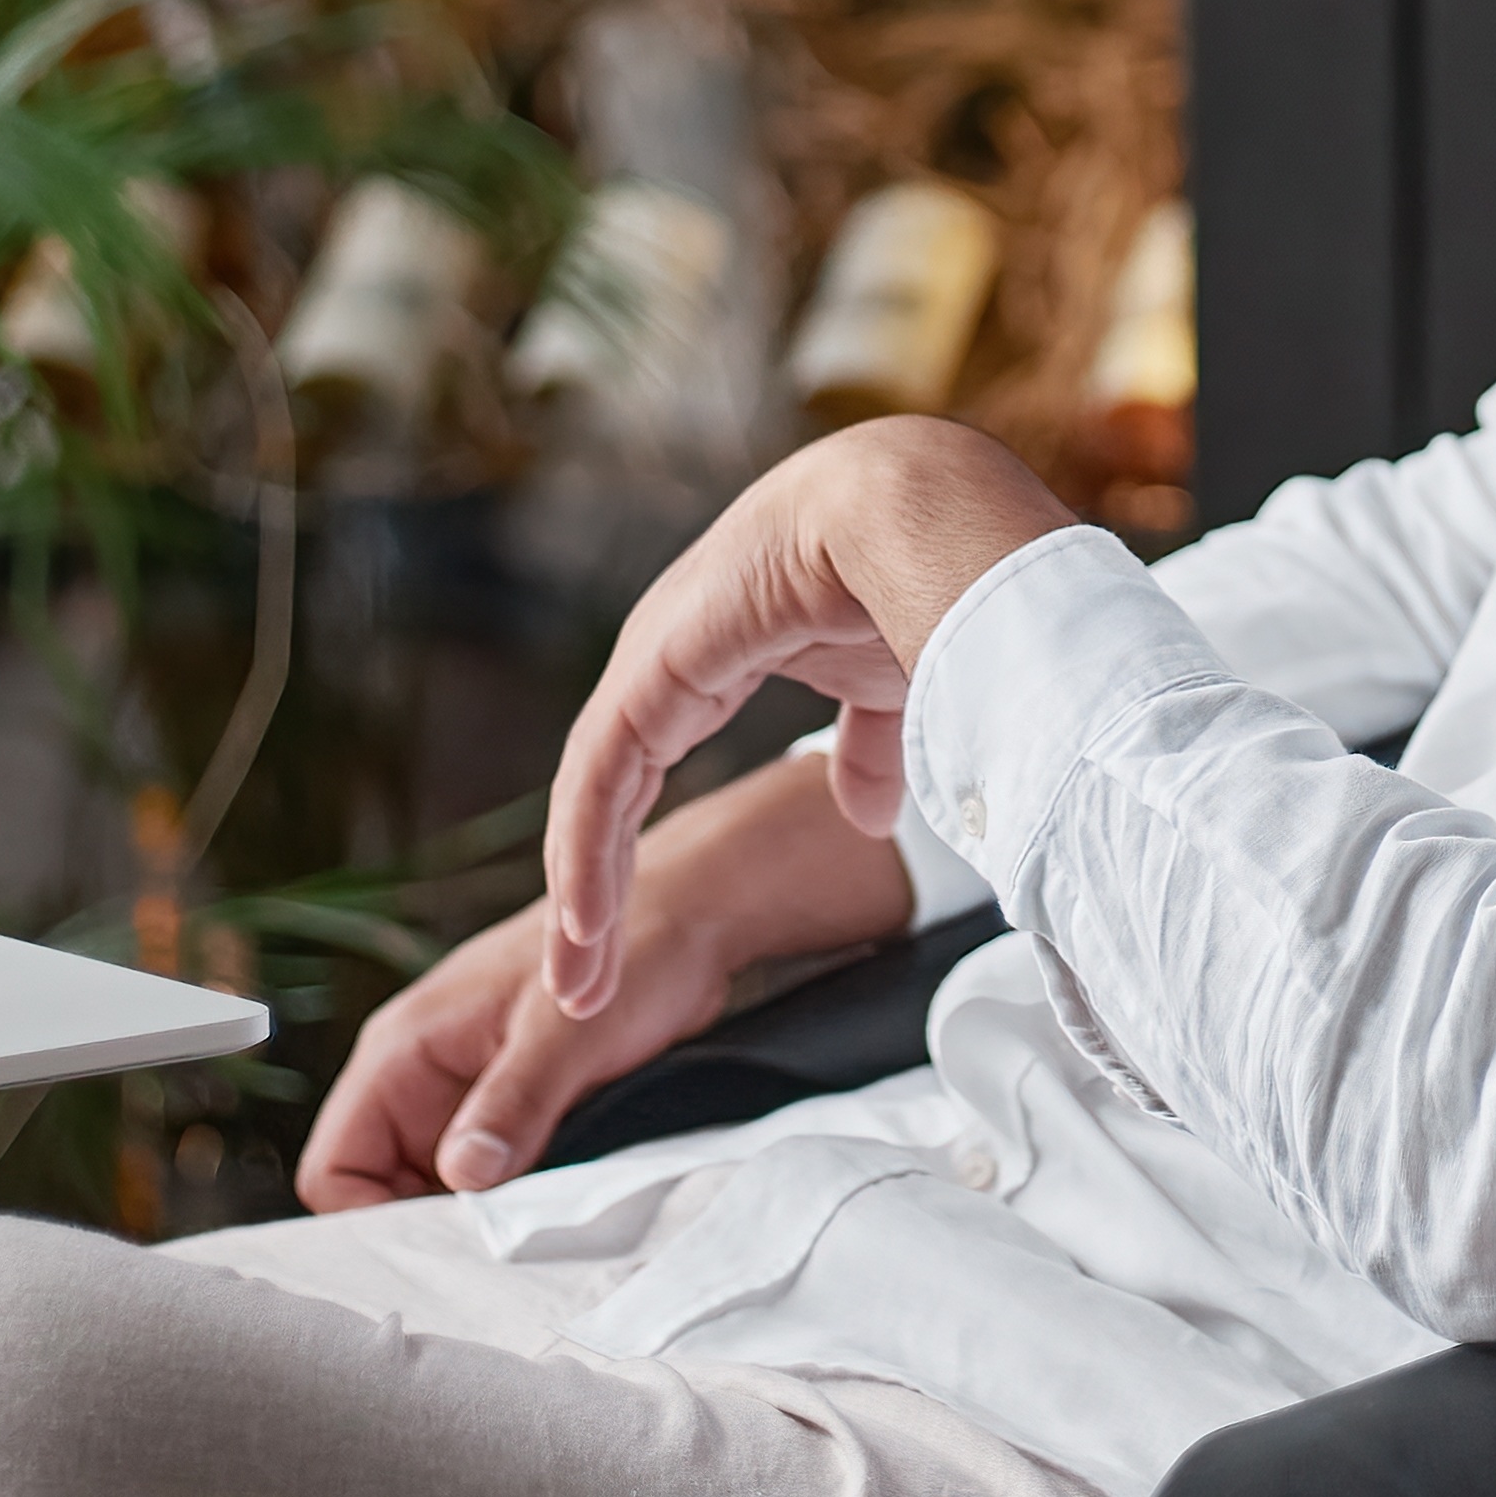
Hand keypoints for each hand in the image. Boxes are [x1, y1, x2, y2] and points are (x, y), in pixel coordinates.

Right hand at [295, 754, 905, 1205]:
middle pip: (379, 1189)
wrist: (690, 920)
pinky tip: (548, 1210)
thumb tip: (460, 1177)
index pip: (334, 1166)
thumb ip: (509, 1105)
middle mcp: (420, 1076)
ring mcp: (464, 1093)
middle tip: (487, 1254)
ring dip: (473, 1217)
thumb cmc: (629, 950)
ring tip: (525, 1232)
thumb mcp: (565, 1038)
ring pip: (435, 1188)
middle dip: (424, 1228)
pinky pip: (485, 1173)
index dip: (366, 1220)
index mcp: (403, 1050)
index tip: (433, 1251)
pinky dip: (508, 1200)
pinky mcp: (510, 1105)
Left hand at [534, 420, 1071, 1019]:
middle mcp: (670, 653)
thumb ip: (865, 747)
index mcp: (720, 647)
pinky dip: (589, 853)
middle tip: (581, 981)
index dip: (631, 851)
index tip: (624, 939)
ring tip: (574, 979)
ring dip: (583, 891)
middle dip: (594, 889)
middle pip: (609, 789)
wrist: (921, 516)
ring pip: (594, 794)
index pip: (647, 763)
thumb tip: (861, 814)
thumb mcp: (887, 689)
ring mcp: (653, 660)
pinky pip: (600, 778)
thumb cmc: (921, 578)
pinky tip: (584, 921)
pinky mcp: (651, 673)